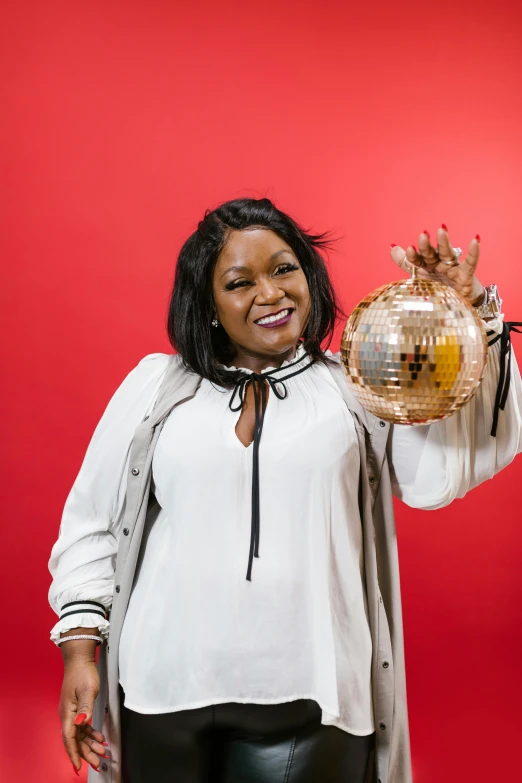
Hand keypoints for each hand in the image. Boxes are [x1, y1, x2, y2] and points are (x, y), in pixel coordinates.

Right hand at [59, 660, 108, 774]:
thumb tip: (81, 722)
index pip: (69, 739)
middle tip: (98, 762)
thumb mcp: (88, 690)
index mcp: (67, 713)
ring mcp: (72, 713)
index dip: (74, 754)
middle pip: (75, 740)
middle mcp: (68, 715)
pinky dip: (91, 734)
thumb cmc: (82, 672)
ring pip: (80, 735)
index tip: (79, 766)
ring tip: (102, 752)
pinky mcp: (77, 709)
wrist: (79, 660)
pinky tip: (99, 738)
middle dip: (86, 753)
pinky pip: (83, 727)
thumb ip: (86, 707)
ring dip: (90, 744)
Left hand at [389, 226, 484, 304]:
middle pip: (431, 254)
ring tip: (441, 230)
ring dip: (444, 243)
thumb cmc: (439, 286)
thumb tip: (391, 247)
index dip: (412, 256)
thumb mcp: (420, 276)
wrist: (460, 302)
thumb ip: (406, 262)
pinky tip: (475, 241)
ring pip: (447, 254)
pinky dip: (473, 253)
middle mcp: (438, 264)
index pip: (417, 260)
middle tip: (422, 235)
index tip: (408, 249)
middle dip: (426, 246)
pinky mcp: (466, 275)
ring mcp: (452, 268)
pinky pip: (470, 263)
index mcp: (427, 266)